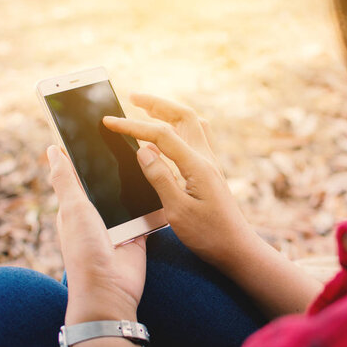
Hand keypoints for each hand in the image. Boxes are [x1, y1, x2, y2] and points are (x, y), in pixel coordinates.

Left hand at [47, 145, 145, 324]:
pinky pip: (146, 210)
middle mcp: (95, 214)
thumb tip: (51, 150)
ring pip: (127, 194)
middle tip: (130, 138)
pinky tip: (159, 182)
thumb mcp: (73, 209)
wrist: (111, 289)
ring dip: (135, 182)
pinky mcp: (137, 232)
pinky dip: (152, 201)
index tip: (98, 130)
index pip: (78, 174)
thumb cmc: (85, 250)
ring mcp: (117, 223)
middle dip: (115, 166)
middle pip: (106, 182)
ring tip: (148, 156)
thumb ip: (65, 179)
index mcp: (74, 207)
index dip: (85, 154)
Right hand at [103, 94, 252, 264]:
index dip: (133, 126)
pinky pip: (197, 135)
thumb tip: (143, 150)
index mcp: (197, 165)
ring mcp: (211, 162)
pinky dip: (179, 126)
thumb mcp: (177, 211)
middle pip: (183, 116)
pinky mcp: (211, 170)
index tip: (109, 122)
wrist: (236, 248)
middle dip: (157, 103)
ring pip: (192, 123)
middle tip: (132, 97)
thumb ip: (160, 177)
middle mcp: (207, 158)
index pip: (161, 135)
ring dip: (170, 111)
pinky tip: (168, 135)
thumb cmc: (208, 235)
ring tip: (147, 108)